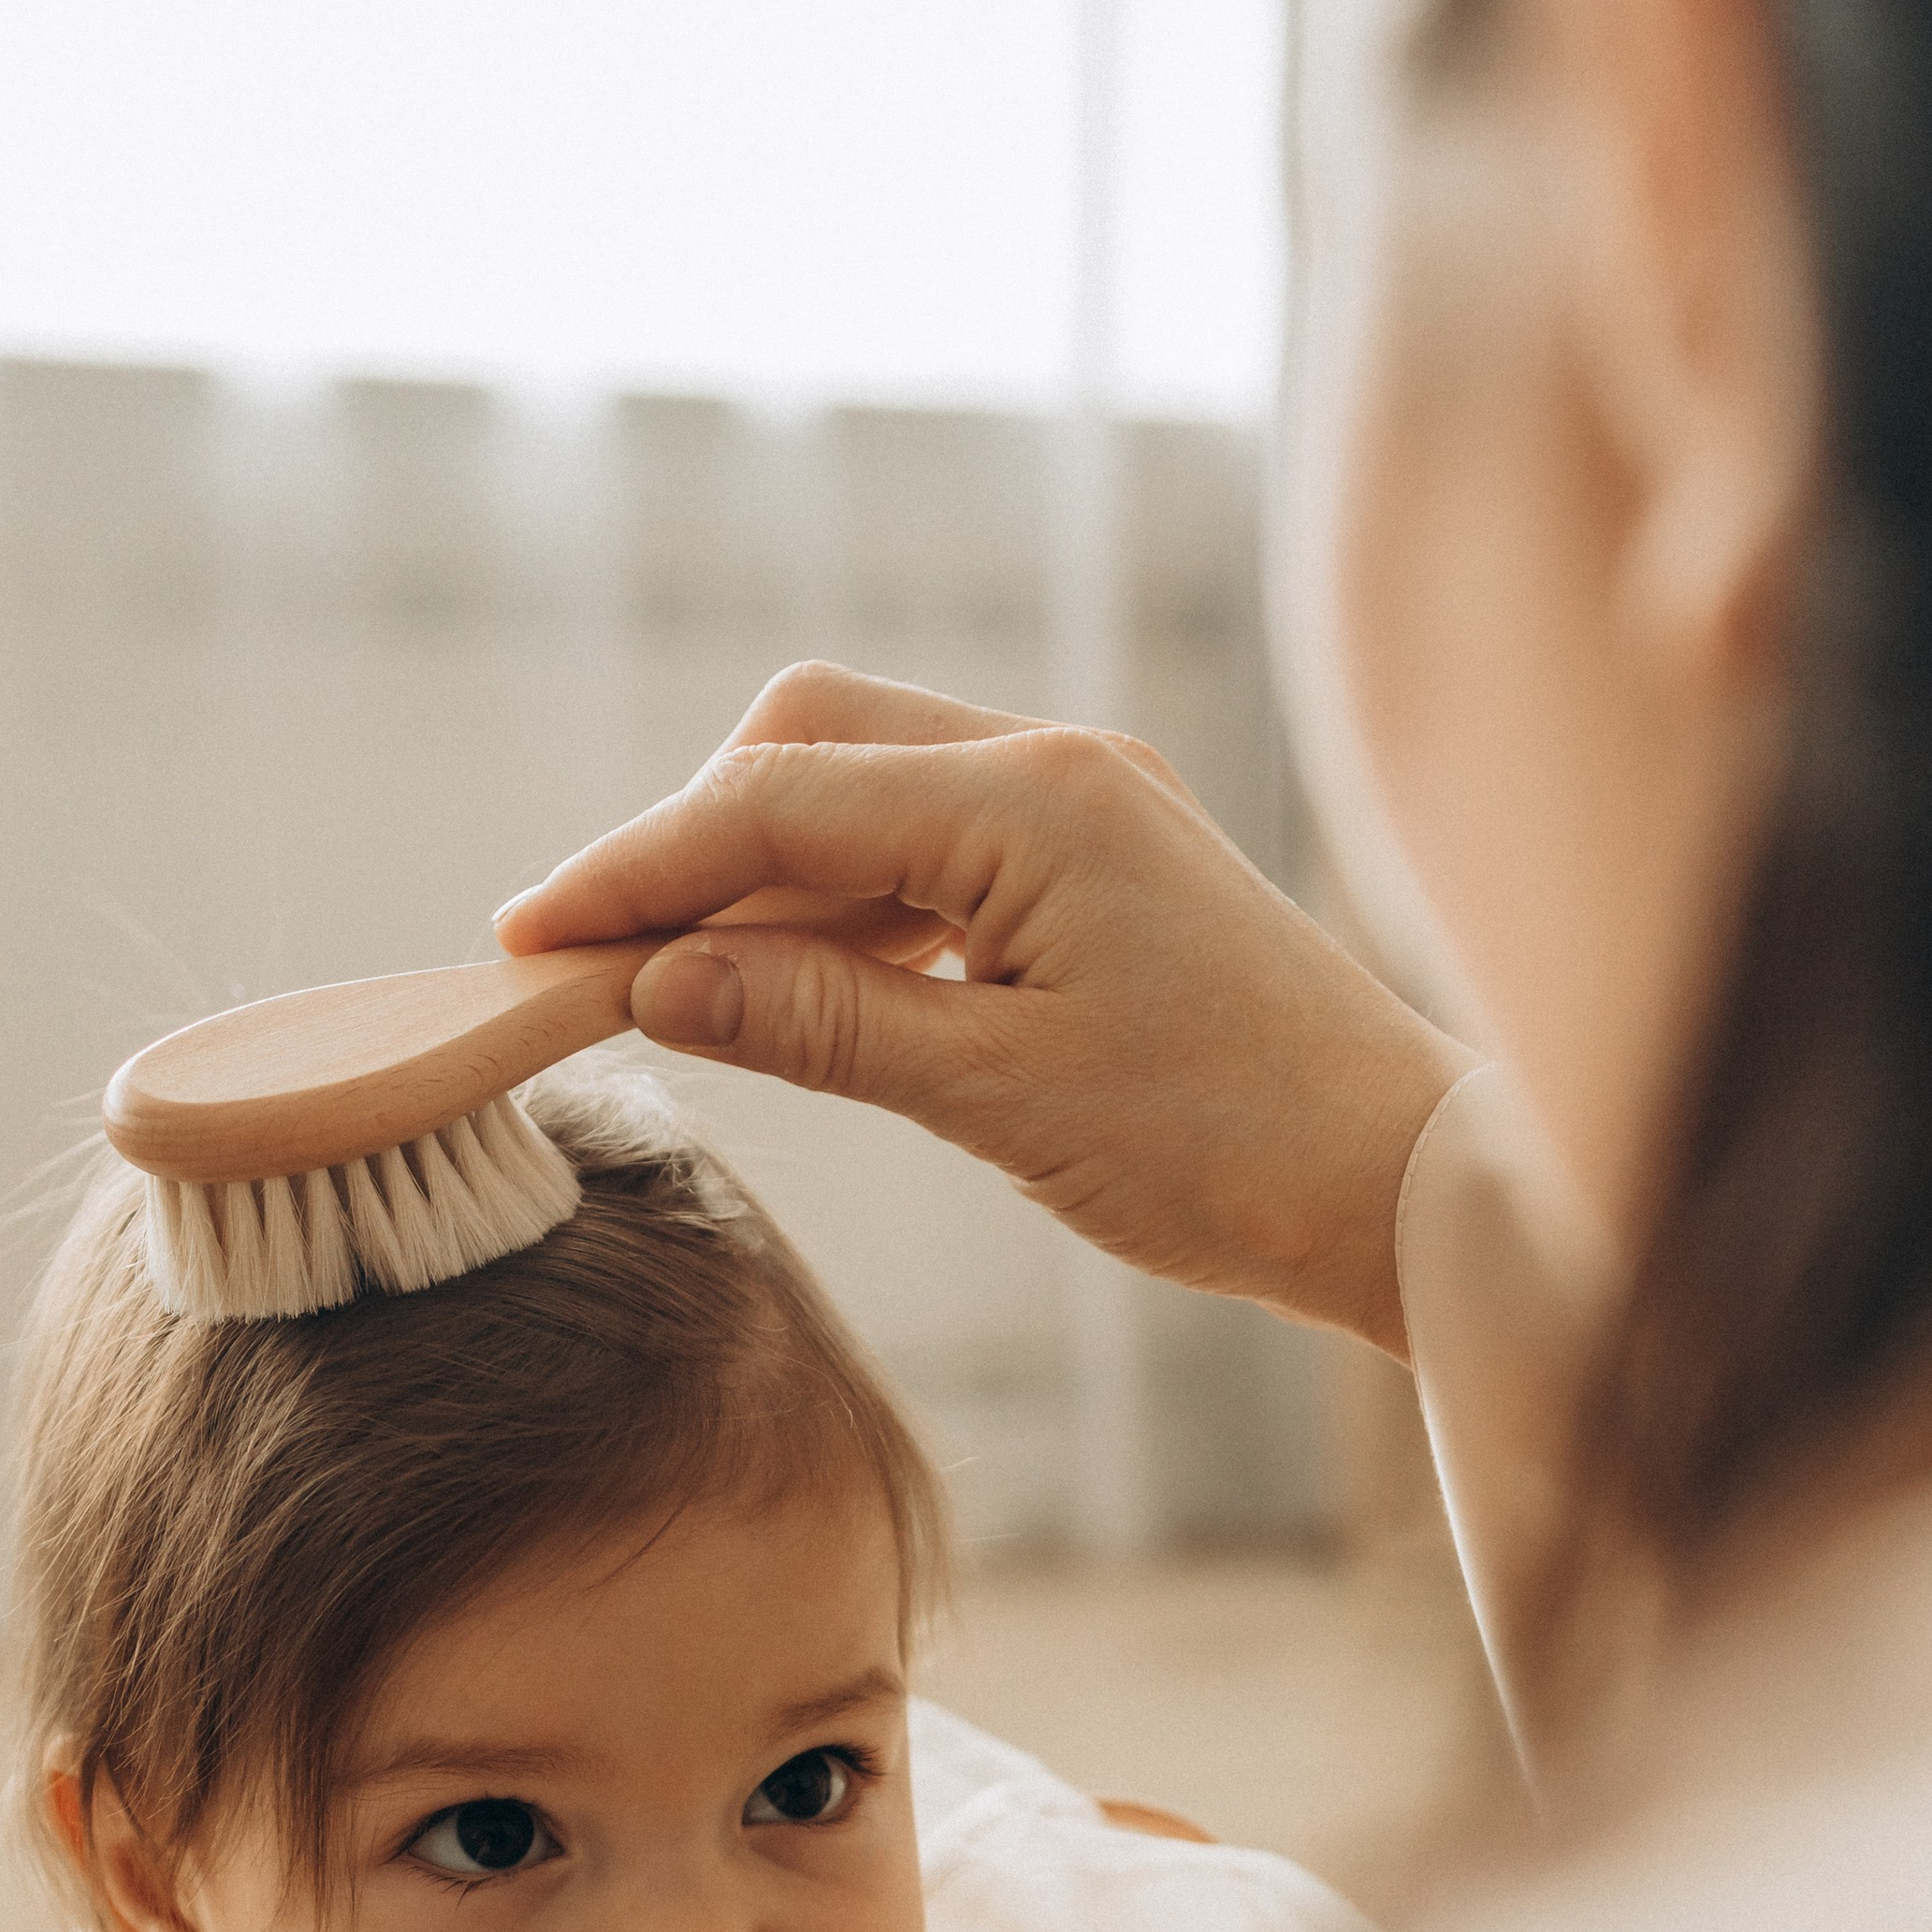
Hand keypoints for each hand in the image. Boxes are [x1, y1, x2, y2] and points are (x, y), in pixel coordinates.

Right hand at [496, 662, 1476, 1353]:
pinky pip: (933, 847)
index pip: (775, 804)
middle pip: (811, 743)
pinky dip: (849, 905)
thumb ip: (821, 1025)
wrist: (1402, 1189)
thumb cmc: (1229, 1151)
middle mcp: (1056, 766)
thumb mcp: (998, 1099)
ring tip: (685, 989)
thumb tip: (658, 984)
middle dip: (694, 839)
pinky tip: (804, 989)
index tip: (528, 941)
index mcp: (1031, 802)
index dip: (636, 872)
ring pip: (868, 788)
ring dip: (767, 875)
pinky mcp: (1103, 863)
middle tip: (604, 962)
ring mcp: (1085, 807)